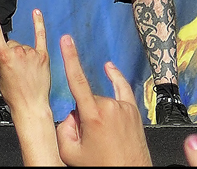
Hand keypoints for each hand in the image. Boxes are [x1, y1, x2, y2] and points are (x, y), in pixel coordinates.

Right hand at [0, 1, 50, 118]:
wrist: (31, 106)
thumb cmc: (14, 95)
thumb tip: (3, 55)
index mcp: (4, 57)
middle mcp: (17, 52)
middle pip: (11, 43)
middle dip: (11, 53)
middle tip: (15, 69)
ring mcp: (31, 53)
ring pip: (23, 46)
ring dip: (23, 55)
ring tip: (26, 72)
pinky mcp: (43, 56)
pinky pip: (40, 36)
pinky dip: (38, 24)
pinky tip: (36, 14)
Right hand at [55, 35, 151, 166]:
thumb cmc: (104, 167)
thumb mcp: (70, 152)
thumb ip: (63, 129)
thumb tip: (70, 116)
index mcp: (93, 115)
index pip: (77, 79)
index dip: (70, 58)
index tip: (66, 40)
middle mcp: (111, 107)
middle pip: (86, 99)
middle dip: (83, 114)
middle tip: (88, 138)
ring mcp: (124, 108)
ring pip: (101, 100)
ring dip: (96, 112)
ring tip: (102, 137)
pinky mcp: (133, 112)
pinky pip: (122, 89)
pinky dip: (115, 78)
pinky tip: (110, 69)